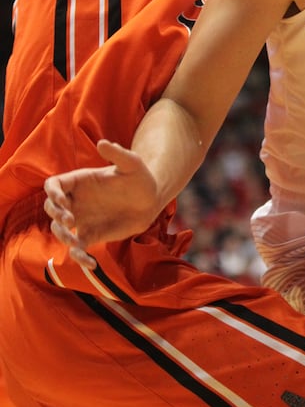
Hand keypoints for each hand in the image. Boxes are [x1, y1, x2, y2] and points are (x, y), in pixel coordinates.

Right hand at [43, 139, 159, 267]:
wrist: (151, 201)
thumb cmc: (140, 178)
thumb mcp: (132, 164)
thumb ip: (118, 154)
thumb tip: (103, 143)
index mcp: (80, 181)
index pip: (54, 185)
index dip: (52, 193)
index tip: (63, 201)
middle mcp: (76, 200)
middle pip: (51, 208)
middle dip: (56, 215)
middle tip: (71, 221)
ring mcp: (82, 219)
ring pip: (59, 230)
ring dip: (62, 238)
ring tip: (76, 243)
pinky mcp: (91, 235)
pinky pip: (77, 249)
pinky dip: (79, 258)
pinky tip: (91, 263)